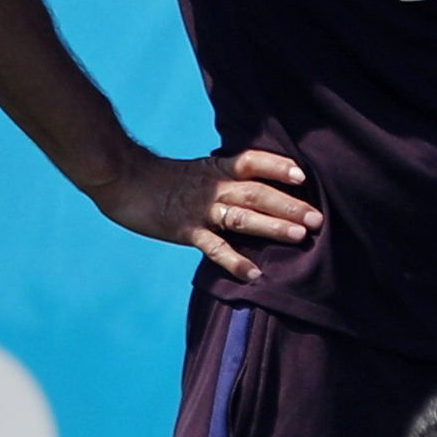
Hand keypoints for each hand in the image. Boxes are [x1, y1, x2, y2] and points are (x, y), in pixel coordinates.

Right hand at [93, 145, 317, 279]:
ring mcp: (199, 210)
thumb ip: (228, 178)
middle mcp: (213, 188)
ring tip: (298, 236)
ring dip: (271, 226)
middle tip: (318, 219)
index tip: (303, 176)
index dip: (277, 167)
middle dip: (288, 205)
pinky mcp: (183, 230)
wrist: (119, 178)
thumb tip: (264, 189)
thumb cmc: (162, 178)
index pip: (253, 163)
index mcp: (218, 169)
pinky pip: (212, 247)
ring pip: (241, 217)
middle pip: (256, 193)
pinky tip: (253, 273)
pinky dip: (234, 260)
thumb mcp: (199, 171)